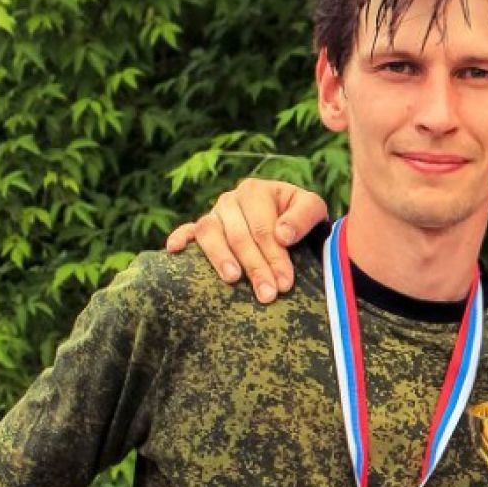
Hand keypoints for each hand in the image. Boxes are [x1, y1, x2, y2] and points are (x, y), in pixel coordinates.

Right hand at [165, 180, 328, 302]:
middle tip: (267, 295)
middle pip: (239, 235)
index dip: (275, 256)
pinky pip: (186, 231)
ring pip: (209, 232)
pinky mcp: (200, 230)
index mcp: (257, 191)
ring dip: (219, 257)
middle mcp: (231, 200)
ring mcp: (214, 214)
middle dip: (255, 267)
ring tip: (232, 279)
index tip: (285, 283)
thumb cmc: (301, 221)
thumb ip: (303, 217)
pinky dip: (180, 238)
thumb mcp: (313, 210)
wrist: (291, 225)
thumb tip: (282, 235)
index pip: (264, 228)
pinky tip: (174, 250)